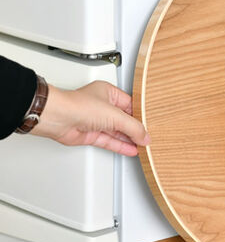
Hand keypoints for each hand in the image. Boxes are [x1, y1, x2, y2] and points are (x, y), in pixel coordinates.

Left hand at [31, 81, 149, 156]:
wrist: (58, 118)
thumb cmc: (79, 106)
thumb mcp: (115, 115)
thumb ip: (133, 127)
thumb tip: (145, 136)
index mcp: (109, 92)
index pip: (130, 105)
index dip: (140, 115)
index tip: (149, 125)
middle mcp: (102, 105)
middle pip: (124, 119)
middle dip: (135, 129)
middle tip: (148, 137)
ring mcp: (96, 120)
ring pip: (117, 131)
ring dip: (129, 139)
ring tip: (143, 145)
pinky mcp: (90, 134)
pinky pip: (109, 140)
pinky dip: (120, 145)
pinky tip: (130, 149)